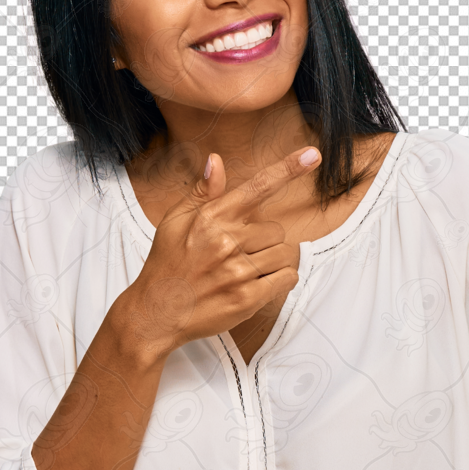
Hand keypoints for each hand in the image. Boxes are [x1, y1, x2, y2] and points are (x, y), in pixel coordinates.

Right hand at [115, 146, 319, 365]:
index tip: (312, 155)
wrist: (156, 313)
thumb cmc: (166, 265)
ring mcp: (238, 271)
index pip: (258, 187)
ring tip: (247, 271)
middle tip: (240, 255)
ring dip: (273, 261)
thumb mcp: (174, 221)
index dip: (288, 169)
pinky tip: (259, 284)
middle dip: (264, 241)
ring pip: (285, 254)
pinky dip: (281, 280)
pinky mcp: (247, 298)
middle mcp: (227, 241)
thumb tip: (216, 161)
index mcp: (212, 218)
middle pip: (276, 229)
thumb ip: (201, 193)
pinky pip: (287, 279)